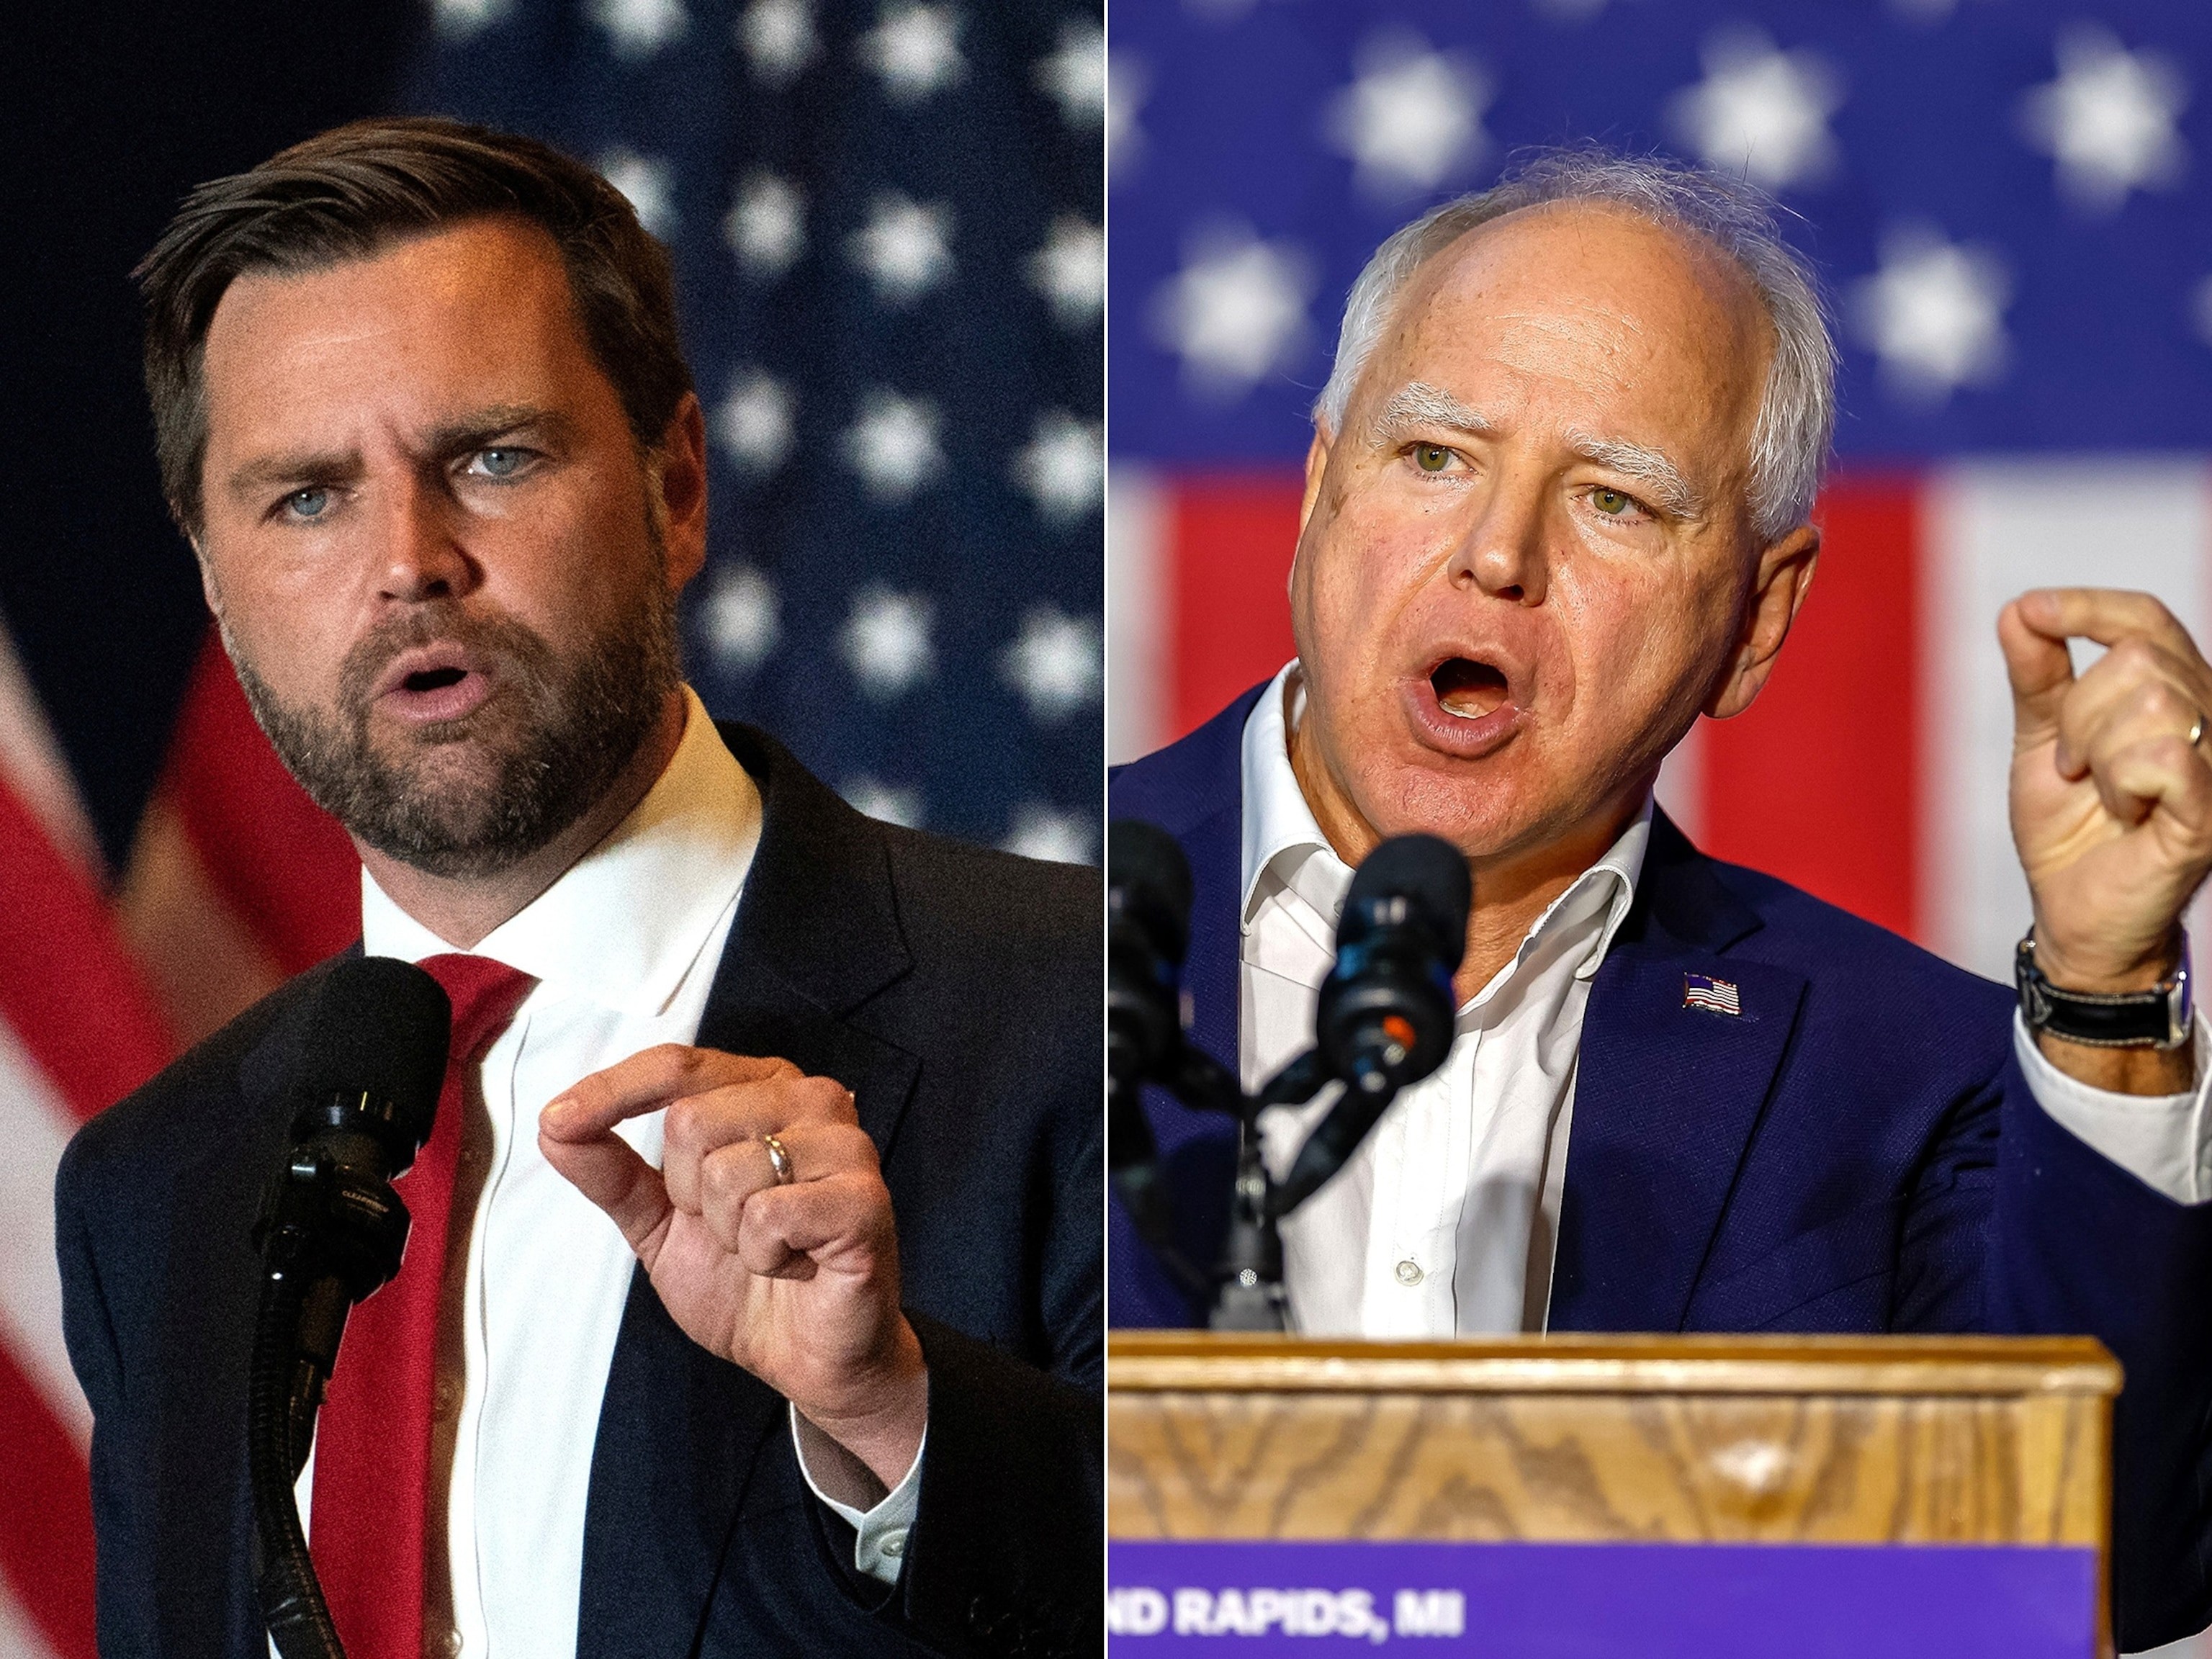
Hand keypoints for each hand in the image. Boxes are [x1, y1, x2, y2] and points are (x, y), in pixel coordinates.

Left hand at [538, 1045, 925, 1494]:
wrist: (808, 1358)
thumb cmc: (745, 1282)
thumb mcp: (659, 1222)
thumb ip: (610, 1171)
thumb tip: (553, 1124)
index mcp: (761, 1090)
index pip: (677, 1067)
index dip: (612, 1091)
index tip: (557, 1121)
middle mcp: (809, 1100)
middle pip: (691, 1120)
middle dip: (688, 1195)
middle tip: (731, 1228)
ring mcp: (845, 1146)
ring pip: (728, 1170)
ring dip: (729, 1234)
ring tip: (767, 1249)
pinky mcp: (864, 1199)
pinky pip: (771, 1214)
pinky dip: (765, 1256)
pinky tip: (794, 1264)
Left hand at [2000, 589, 2211, 1088]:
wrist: (2072, 913)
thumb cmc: (2069, 830)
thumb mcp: (2041, 741)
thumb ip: (2038, 677)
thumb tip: (2019, 612)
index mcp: (2175, 694)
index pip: (2146, 621)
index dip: (2089, 606)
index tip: (2032, 612)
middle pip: (2136, 661)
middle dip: (2080, 715)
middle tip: (2075, 767)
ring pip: (2150, 704)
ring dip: (2097, 755)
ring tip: (2101, 794)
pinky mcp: (2210, 812)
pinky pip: (2164, 757)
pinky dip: (2120, 783)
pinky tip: (2124, 813)